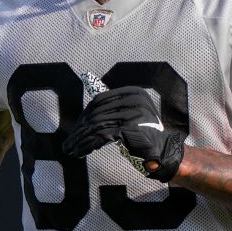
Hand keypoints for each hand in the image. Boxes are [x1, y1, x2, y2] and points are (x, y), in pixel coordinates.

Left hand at [61, 86, 185, 181]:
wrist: (163, 151)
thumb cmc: (143, 134)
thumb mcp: (129, 113)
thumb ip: (112, 105)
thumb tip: (87, 79)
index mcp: (132, 92)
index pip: (100, 100)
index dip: (84, 116)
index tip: (76, 130)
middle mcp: (133, 99)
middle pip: (97, 113)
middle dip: (80, 130)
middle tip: (68, 144)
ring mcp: (132, 113)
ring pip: (97, 125)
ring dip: (81, 140)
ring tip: (72, 150)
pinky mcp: (130, 128)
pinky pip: (102, 135)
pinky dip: (89, 144)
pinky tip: (83, 151)